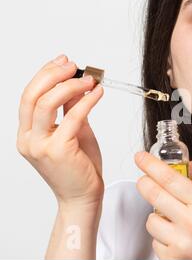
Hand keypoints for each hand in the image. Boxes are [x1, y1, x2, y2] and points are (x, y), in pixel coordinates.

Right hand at [17, 54, 104, 208]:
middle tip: (73, 65)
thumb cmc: (79, 167)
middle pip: (32, 95)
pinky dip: (87, 101)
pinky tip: (97, 94)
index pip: (29, 96)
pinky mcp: (58, 151)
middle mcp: (28, 139)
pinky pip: (72, 117)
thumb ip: (70, 109)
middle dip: (53, 75)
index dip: (45, 75)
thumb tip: (75, 83)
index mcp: (27, 134)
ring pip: (47, 103)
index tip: (62, 62)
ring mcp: (40, 146)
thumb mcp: (73, 131)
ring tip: (89, 80)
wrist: (83, 196)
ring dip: (70, 86)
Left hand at [134, 152, 191, 259]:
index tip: (141, 157)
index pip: (172, 179)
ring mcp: (181, 242)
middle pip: (154, 194)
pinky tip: (176, 240)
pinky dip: (161, 239)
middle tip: (144, 180)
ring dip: (156, 217)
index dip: (151, 165)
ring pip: (151, 220)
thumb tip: (186, 167)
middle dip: (144, 183)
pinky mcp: (172, 259)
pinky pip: (155, 242)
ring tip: (171, 222)